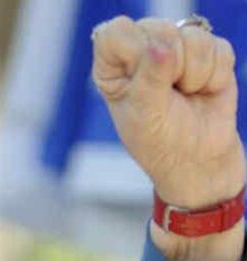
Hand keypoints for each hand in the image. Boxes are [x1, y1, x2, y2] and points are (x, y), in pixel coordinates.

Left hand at [92, 17, 244, 260]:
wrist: (197, 160)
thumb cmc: (159, 141)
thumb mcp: (144, 115)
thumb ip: (149, 79)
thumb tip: (161, 48)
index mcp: (112, 65)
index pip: (115, 32)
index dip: (135, 51)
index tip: (144, 81)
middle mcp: (141, 52)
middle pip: (159, 28)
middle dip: (170, 66)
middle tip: (168, 95)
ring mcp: (177, 50)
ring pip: (193, 37)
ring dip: (194, 75)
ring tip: (185, 96)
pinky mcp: (209, 54)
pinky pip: (219, 48)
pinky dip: (215, 76)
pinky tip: (203, 93)